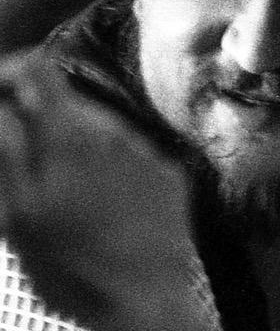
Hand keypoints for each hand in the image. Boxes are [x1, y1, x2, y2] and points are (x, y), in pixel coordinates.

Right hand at [0, 51, 219, 330]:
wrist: (145, 302)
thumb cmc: (71, 265)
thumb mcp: (18, 211)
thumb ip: (7, 148)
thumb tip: (2, 106)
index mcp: (69, 133)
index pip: (40, 69)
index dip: (14, 72)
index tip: (3, 94)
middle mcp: (115, 129)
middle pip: (70, 105)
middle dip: (45, 126)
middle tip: (32, 170)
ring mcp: (147, 149)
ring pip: (102, 133)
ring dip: (81, 153)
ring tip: (75, 202)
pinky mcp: (170, 172)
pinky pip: (134, 157)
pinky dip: (115, 172)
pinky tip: (111, 211)